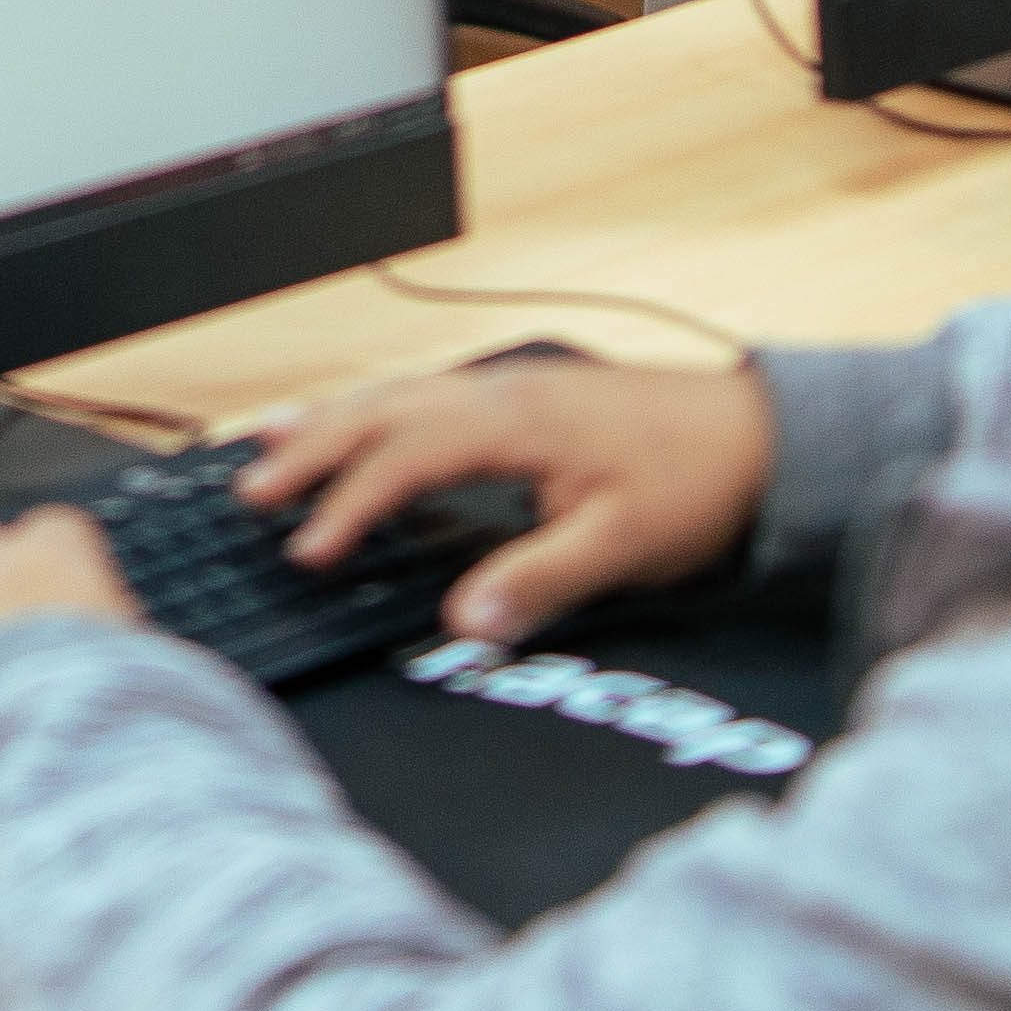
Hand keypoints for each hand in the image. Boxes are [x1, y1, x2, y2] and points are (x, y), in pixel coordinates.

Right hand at [239, 354, 774, 648]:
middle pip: (381, 409)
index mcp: (516, 422)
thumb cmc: (697, 482)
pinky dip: (371, 407)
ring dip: (329, 418)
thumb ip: (538, 581)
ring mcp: (507, 385)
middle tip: (251, 488)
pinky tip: (354, 422)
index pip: (406, 456)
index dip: (351, 502)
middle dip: (310, 447)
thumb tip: (462, 624)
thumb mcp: (624, 544)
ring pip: (395, 391)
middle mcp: (500, 391)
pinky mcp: (520, 394)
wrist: (759, 431)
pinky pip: (422, 390)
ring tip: (267, 441)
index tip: (310, 549)